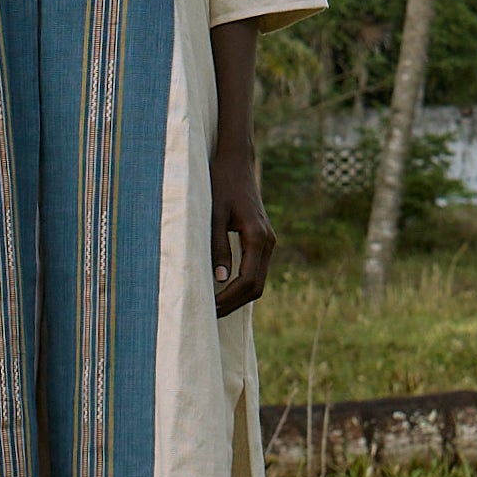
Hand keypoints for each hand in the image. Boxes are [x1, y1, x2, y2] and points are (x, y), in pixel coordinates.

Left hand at [210, 137, 273, 318]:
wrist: (235, 162)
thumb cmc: (221, 184)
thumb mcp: (213, 214)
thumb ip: (217, 246)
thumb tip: (219, 279)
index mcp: (258, 237)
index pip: (247, 281)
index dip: (228, 299)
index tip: (209, 309)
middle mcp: (268, 241)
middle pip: (256, 286)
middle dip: (233, 303)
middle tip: (209, 314)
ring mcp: (268, 241)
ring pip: (258, 280)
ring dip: (238, 296)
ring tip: (213, 305)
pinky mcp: (262, 239)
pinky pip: (256, 269)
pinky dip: (242, 284)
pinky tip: (222, 288)